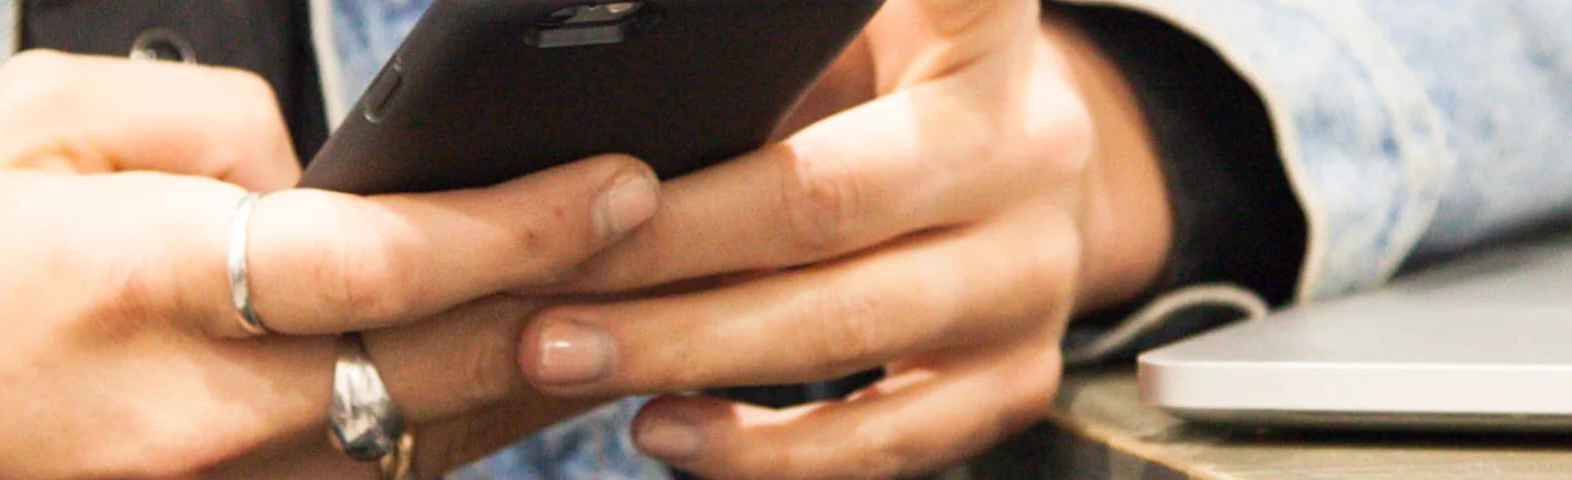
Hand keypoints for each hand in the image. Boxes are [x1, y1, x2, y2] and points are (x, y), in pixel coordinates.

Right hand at [0, 51, 660, 477]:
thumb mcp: (42, 116)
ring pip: (424, 442)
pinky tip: (512, 374)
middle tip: (668, 232)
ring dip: (533, 376)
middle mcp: (190, 410)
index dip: (520, 226)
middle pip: (433, 362)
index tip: (619, 181)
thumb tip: (328, 161)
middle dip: (569, 296)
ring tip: (622, 300)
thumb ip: (210, 118)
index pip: (378, 261)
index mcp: (142, 279)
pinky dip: (450, 430)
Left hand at [514, 2, 1184, 477]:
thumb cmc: (886, 93)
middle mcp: (1026, 153)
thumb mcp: (849, 35)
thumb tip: (594, 67)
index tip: (767, 11)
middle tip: (539, 273)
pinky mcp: (1018, 379)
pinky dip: (761, 450)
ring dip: (685, 350)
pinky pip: (882, 439)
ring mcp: (1032, 277)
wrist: (1024, 192)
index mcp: (983, 42)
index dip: (906, 5)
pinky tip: (660, 430)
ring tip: (559, 355)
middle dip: (665, 245)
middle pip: (826, 199)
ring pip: (846, 330)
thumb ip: (766, 54)